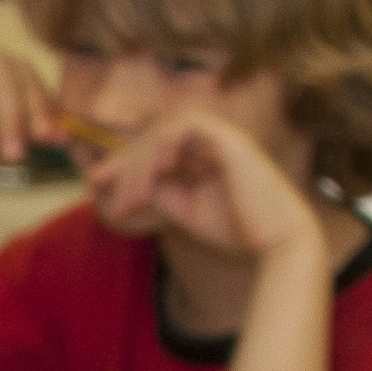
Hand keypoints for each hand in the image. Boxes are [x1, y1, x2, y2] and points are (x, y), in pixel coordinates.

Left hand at [89, 107, 320, 263]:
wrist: (276, 242)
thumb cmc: (236, 230)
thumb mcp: (182, 209)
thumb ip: (157, 191)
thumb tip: (126, 182)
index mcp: (200, 155)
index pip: (152, 147)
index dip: (122, 162)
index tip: (95, 182)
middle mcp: (210, 140)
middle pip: (152, 135)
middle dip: (122, 159)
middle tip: (96, 181)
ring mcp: (221, 135)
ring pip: (164, 131)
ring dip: (140, 162)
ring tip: (131, 196)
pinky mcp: (229, 139)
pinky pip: (187, 128)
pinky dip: (165, 146)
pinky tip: (155, 172)